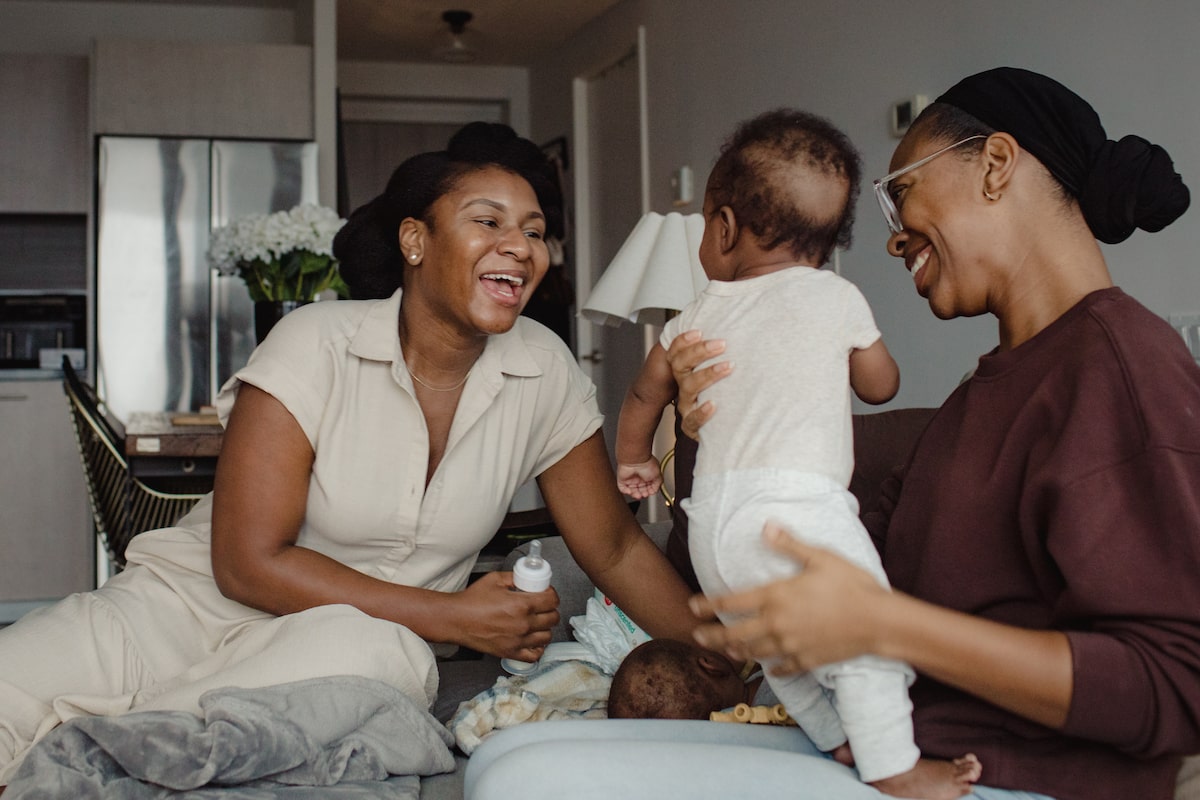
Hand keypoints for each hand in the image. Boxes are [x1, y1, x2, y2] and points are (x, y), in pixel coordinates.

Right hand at [449, 571, 559, 660]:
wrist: (456, 620)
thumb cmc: (471, 600)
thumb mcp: (495, 579)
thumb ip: (514, 577)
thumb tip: (527, 578)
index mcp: (521, 604)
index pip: (552, 600)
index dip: (552, 594)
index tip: (547, 594)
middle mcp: (523, 624)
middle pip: (552, 618)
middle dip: (550, 610)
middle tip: (543, 606)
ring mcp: (518, 640)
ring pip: (547, 636)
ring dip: (546, 628)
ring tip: (538, 622)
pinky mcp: (510, 652)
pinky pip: (534, 655)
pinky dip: (538, 648)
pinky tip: (533, 640)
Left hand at [617, 459, 662, 498]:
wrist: (636, 459)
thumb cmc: (647, 463)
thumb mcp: (658, 476)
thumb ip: (657, 485)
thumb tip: (654, 491)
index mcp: (648, 475)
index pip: (648, 487)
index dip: (649, 492)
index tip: (650, 493)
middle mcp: (639, 477)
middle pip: (640, 490)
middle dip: (642, 494)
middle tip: (644, 494)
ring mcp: (630, 478)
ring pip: (631, 490)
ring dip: (635, 495)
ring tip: (638, 495)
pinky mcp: (622, 478)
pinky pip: (622, 488)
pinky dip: (626, 491)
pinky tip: (630, 491)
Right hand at [665, 329, 731, 439]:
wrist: (725, 429)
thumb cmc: (726, 395)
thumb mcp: (721, 371)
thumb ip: (722, 352)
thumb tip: (742, 322)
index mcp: (686, 373)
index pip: (676, 352)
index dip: (683, 341)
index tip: (699, 331)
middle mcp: (683, 388)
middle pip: (680, 366)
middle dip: (699, 352)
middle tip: (722, 344)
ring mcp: (687, 406)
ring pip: (688, 387)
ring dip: (708, 374)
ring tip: (728, 366)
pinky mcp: (693, 427)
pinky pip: (692, 421)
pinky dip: (701, 413)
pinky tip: (713, 405)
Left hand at [690, 522, 888, 674]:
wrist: (879, 621)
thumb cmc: (851, 584)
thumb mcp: (820, 557)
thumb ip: (789, 545)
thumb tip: (766, 527)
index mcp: (776, 596)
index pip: (731, 602)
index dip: (708, 604)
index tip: (693, 606)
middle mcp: (777, 624)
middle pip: (734, 634)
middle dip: (711, 637)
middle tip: (696, 637)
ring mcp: (791, 646)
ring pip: (755, 652)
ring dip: (737, 652)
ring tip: (727, 652)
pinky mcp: (808, 661)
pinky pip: (783, 668)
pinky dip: (773, 668)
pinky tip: (770, 668)